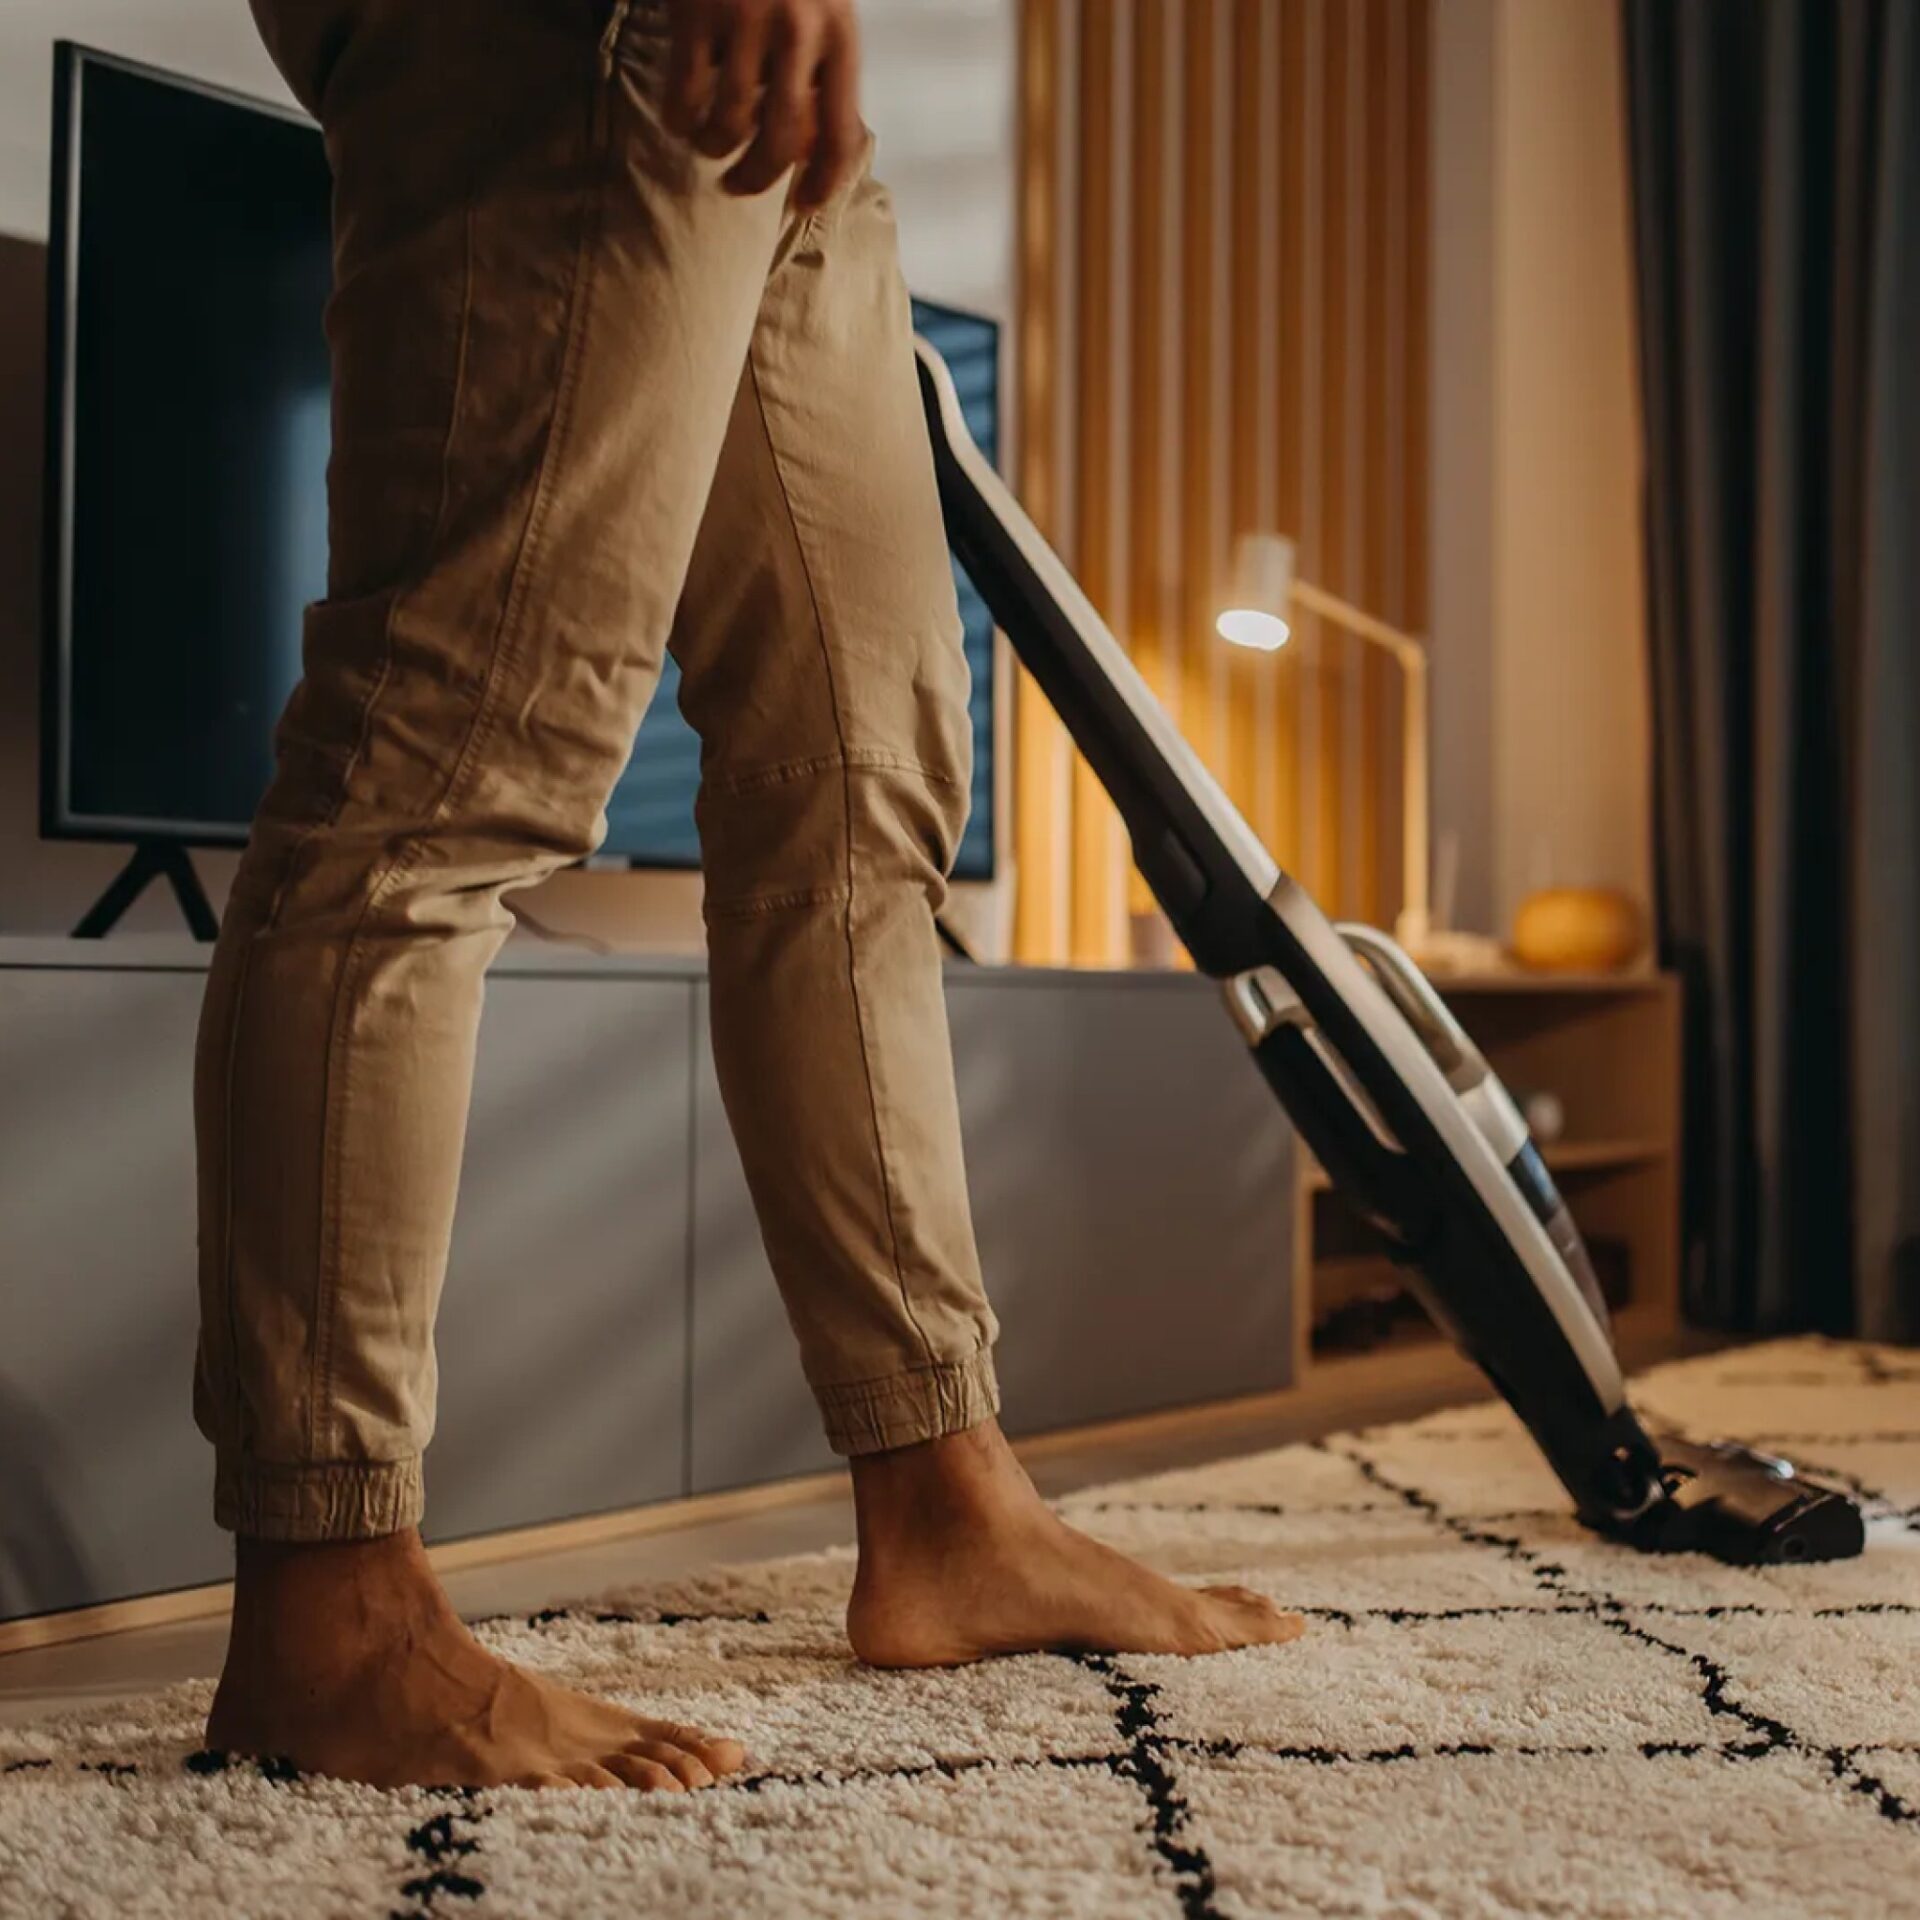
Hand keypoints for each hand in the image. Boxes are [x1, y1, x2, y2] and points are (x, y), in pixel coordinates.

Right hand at [663, 0, 862, 212]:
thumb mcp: (823, 10)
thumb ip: (823, 72)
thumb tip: (811, 151)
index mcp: (839, 34)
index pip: (839, 135)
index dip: (823, 183)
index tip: (803, 204)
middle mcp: (798, 29)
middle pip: (781, 141)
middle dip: (756, 178)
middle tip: (738, 186)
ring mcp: (745, 19)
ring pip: (731, 123)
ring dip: (713, 147)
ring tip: (705, 142)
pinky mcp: (696, 12)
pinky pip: (686, 94)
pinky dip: (679, 119)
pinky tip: (679, 119)